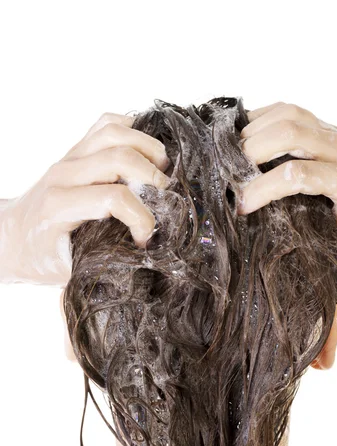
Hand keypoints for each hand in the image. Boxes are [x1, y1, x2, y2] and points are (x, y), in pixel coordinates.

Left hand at [1, 112, 170, 285]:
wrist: (12, 236)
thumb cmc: (39, 256)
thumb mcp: (69, 271)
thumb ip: (103, 264)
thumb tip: (143, 261)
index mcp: (59, 207)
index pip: (114, 199)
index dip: (142, 220)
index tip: (145, 239)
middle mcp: (63, 175)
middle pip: (119, 157)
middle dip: (152, 179)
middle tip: (164, 200)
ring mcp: (69, 158)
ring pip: (114, 132)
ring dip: (147, 148)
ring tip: (161, 172)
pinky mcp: (75, 150)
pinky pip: (106, 125)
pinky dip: (132, 131)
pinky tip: (145, 152)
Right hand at [238, 102, 336, 270]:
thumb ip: (304, 247)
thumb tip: (261, 245)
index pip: (297, 175)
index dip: (262, 189)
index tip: (241, 206)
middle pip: (290, 133)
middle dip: (251, 153)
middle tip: (231, 178)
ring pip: (289, 114)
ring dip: (254, 131)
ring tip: (233, 157)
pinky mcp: (327, 125)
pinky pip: (290, 110)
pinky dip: (262, 119)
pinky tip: (245, 137)